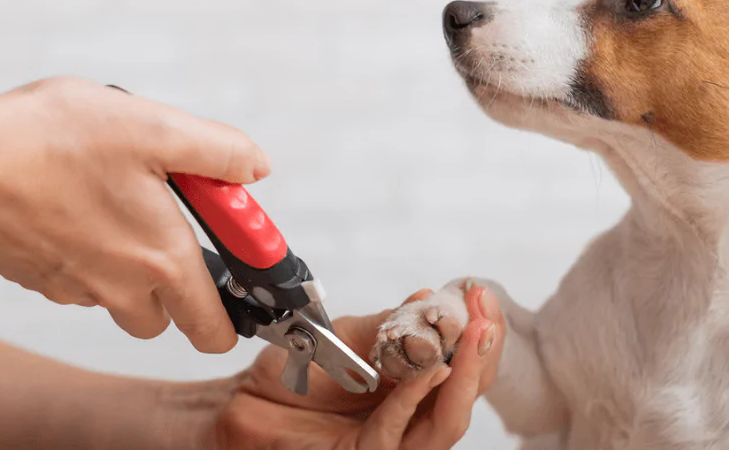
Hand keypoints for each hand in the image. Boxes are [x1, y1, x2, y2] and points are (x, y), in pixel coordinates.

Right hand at [0, 77, 270, 352]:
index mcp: (162, 259)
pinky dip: (93, 255)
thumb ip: (218, 153)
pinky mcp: (40, 277)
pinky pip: (82, 282)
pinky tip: (81, 207)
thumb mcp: (155, 128)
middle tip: (175, 227)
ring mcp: (76, 288)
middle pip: (169, 317)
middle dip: (182, 283)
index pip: (214, 327)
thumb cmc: (50, 142)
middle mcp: (121, 287)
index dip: (236, 315)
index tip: (238, 278)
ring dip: (134, 267)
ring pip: (122, 300)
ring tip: (122, 204)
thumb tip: (255, 168)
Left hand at [213, 286, 505, 448]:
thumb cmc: (296, 371)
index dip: (482, 332)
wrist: (242, 401)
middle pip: (467, 396)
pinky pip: (396, 433)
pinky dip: (413, 398)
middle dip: (483, 354)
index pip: (466, 366)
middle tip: (486, 315)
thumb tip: (432, 298)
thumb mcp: (351, 335)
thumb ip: (393, 324)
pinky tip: (429, 370)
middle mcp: (413, 418)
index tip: (481, 293)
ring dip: (464, 378)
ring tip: (472, 336)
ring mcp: (392, 444)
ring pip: (446, 423)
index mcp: (418, 386)